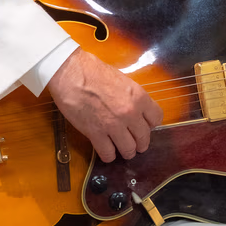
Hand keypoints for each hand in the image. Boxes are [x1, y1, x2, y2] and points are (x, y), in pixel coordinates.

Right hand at [46, 47, 162, 161]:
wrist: (69, 72)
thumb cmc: (92, 70)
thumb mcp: (122, 79)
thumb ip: (131, 96)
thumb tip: (134, 108)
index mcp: (139, 97)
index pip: (156, 119)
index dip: (150, 124)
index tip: (143, 126)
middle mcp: (130, 113)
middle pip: (144, 138)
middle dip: (140, 143)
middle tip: (135, 144)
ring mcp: (113, 125)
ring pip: (128, 150)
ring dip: (126, 152)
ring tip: (121, 150)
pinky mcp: (95, 133)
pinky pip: (108, 153)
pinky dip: (108, 155)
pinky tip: (106, 152)